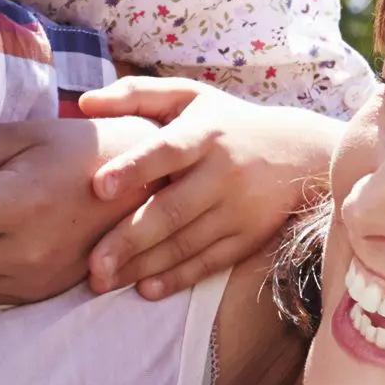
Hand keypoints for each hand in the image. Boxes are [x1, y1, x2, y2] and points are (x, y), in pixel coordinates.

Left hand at [80, 79, 339, 297]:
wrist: (301, 153)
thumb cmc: (227, 122)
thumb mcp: (189, 96)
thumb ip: (136, 95)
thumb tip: (84, 104)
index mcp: (204, 133)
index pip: (167, 151)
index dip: (134, 168)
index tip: (99, 187)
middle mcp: (223, 173)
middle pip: (173, 210)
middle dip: (130, 239)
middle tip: (92, 266)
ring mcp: (238, 209)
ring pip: (186, 243)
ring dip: (144, 266)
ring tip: (104, 282)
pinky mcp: (248, 237)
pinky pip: (209, 262)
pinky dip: (179, 278)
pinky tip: (146, 289)